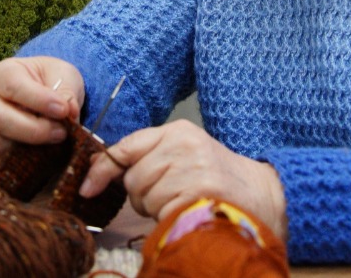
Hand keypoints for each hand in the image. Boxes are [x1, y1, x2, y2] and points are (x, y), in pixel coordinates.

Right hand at [0, 56, 83, 168]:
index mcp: (4, 74)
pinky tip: (43, 159)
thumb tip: (69, 112)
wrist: (45, 95)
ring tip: (56, 145)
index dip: (39, 100)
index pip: (13, 86)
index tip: (63, 110)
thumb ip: (67, 91)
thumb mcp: (64, 75)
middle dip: (34, 130)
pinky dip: (20, 164)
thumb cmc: (51, 81)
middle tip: (62, 132)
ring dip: (29, 149)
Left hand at [79, 119, 288, 242]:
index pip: (126, 147)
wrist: (263, 195)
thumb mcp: (184, 155)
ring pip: (145, 197)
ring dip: (156, 208)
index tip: (87, 188)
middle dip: (143, 195)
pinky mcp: (199, 191)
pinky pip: (161, 211)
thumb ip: (149, 158)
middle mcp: (184, 145)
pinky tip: (189, 210)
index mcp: (178, 131)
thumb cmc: (218, 178)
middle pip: (133, 178)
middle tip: (169, 196)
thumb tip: (100, 173)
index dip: (102, 170)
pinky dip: (169, 217)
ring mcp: (192, 167)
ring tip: (183, 201)